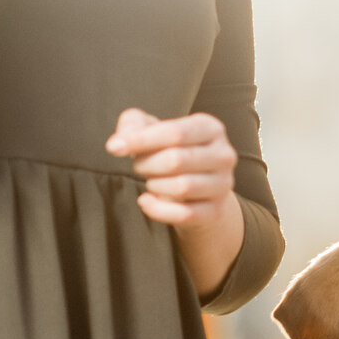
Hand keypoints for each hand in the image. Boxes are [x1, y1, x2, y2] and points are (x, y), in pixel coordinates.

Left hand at [107, 110, 238, 232]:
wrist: (195, 188)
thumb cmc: (169, 151)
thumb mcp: (151, 130)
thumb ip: (133, 125)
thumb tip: (117, 144)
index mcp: (211, 128)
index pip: (175, 132)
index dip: (141, 140)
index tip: (114, 147)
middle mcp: (224, 155)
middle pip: (176, 160)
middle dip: (146, 164)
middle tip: (138, 166)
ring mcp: (223, 185)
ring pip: (182, 187)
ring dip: (154, 185)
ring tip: (150, 181)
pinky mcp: (216, 211)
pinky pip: (184, 214)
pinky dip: (157, 209)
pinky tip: (146, 201)